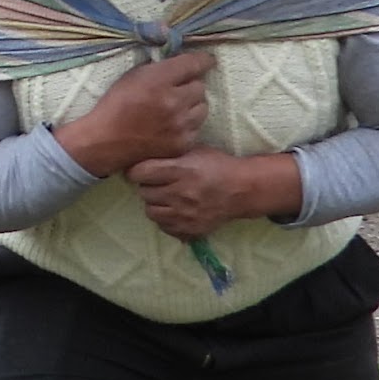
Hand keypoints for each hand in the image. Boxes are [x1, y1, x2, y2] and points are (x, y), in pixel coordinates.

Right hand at [55, 50, 214, 176]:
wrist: (105, 141)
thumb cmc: (116, 104)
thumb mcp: (132, 75)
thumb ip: (157, 65)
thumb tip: (178, 57)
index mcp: (158, 80)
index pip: (193, 64)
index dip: (203, 60)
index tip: (207, 60)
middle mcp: (174, 102)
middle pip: (200, 86)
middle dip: (190, 85)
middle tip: (177, 89)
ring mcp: (180, 125)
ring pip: (203, 107)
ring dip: (192, 105)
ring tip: (176, 108)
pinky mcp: (182, 143)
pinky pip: (197, 127)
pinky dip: (188, 124)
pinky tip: (173, 124)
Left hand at [130, 145, 299, 239]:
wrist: (242, 189)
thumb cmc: (216, 165)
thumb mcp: (193, 150)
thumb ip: (167, 153)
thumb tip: (140, 154)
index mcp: (181, 170)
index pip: (140, 173)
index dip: (136, 171)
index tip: (141, 170)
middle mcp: (182, 194)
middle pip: (144, 193)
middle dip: (147, 186)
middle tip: (156, 182)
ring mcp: (186, 214)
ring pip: (150, 212)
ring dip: (154, 203)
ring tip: (164, 196)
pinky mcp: (192, 229)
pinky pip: (164, 226)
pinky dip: (165, 218)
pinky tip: (173, 209)